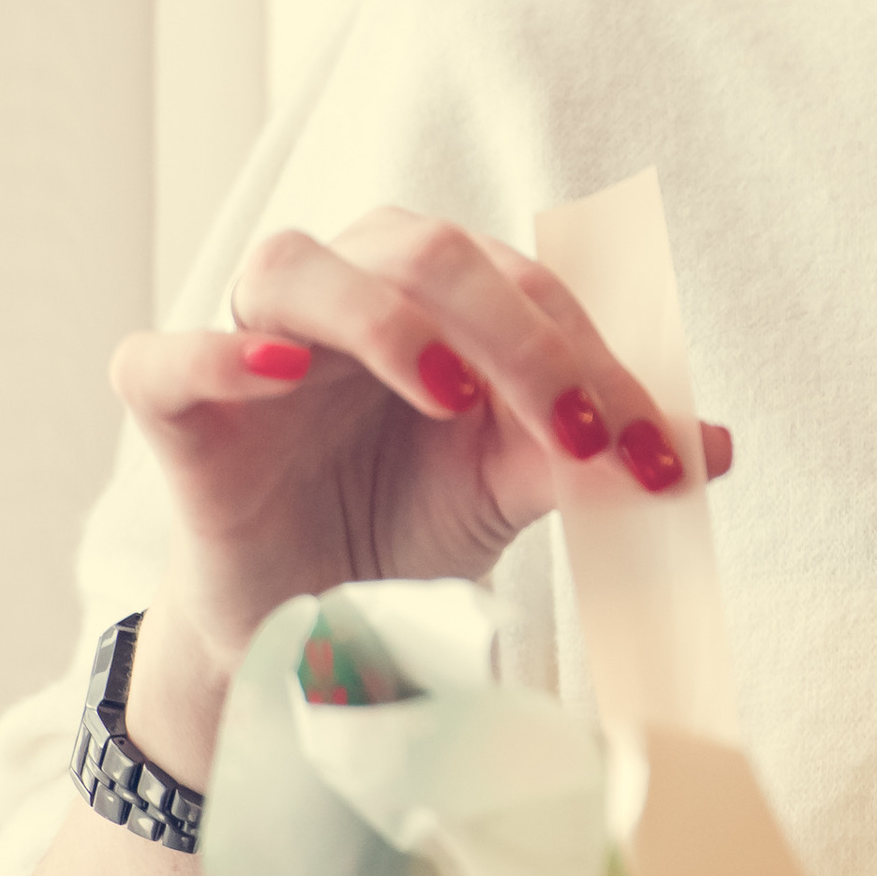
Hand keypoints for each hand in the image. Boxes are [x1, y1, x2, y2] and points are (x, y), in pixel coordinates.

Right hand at [108, 207, 733, 772]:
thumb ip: (593, 459)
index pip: (527, 288)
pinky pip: (164, 355)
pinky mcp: (172, 410)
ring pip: (299, 266)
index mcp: (438, 290)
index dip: (597, 362)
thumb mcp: (514, 489)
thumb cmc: (409, 517)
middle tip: (577, 430)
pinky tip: (277, 373)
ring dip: (386, 319)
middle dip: (520, 338)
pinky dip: (217, 354)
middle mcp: (346, 288)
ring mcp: (251, 340)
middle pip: (427, 254)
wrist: (310, 621)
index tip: (659, 456)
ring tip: (452, 392)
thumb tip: (711, 448)